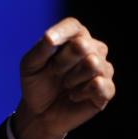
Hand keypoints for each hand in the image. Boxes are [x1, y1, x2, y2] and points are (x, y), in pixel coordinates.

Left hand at [12, 17, 114, 138]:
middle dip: (63, 62)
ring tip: (66, 84)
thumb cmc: (36, 83)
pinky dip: (81, 92)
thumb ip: (40, 50)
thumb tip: (51, 37)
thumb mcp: (30, 65)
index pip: (73, 26)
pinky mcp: (107, 89)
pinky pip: (100, 85)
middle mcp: (92, 48)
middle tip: (55, 72)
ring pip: (94, 63)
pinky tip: (75, 95)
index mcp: (73, 37)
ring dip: (72, 78)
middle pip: (83, 45)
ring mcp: (103, 68)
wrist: (40, 113)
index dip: (62, 32)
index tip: (49, 41)